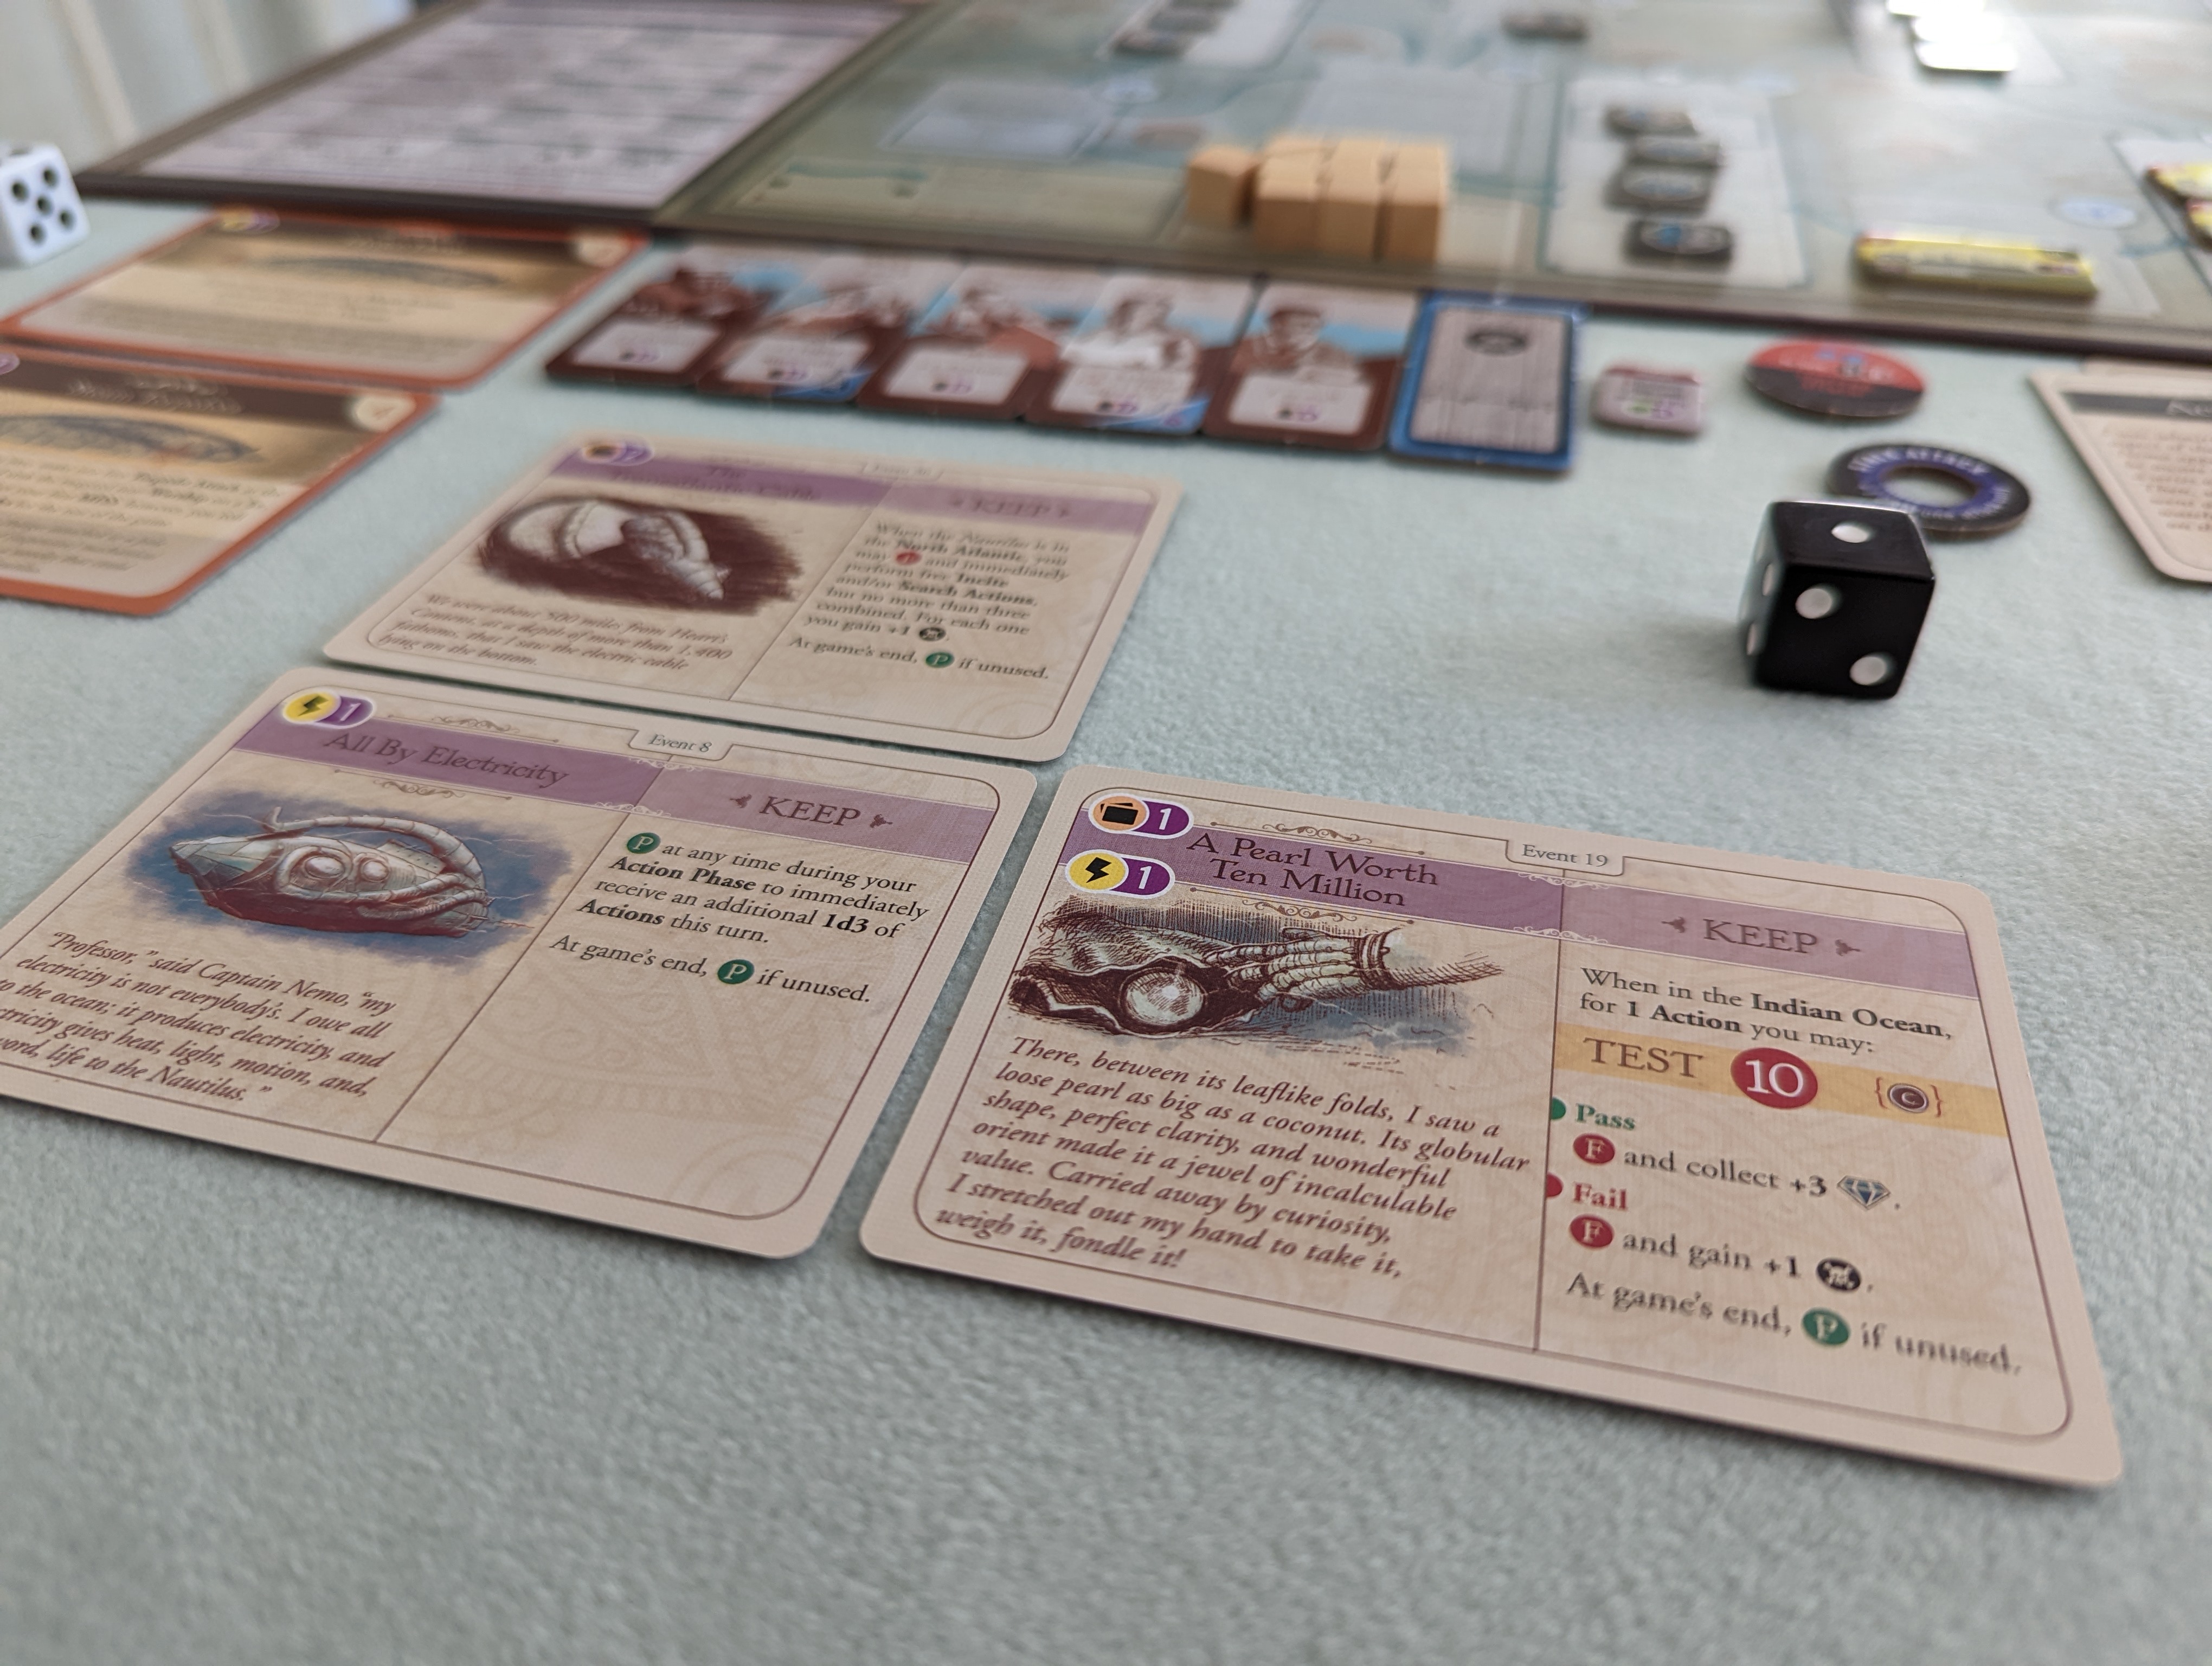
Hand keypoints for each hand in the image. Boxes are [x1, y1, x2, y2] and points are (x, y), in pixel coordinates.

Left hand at [1207, 933, 1382, 1005]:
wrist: (1370, 960)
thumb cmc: (1347, 953)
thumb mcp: (1320, 939)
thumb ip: (1302, 937)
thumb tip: (1285, 932)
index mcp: (1293, 948)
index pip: (1257, 950)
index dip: (1235, 953)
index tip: (1214, 956)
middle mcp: (1293, 957)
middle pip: (1257, 960)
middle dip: (1234, 963)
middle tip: (1213, 966)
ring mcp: (1301, 969)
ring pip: (1268, 973)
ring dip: (1250, 979)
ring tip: (1232, 982)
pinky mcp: (1312, 983)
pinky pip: (1287, 989)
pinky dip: (1275, 993)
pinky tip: (1263, 998)